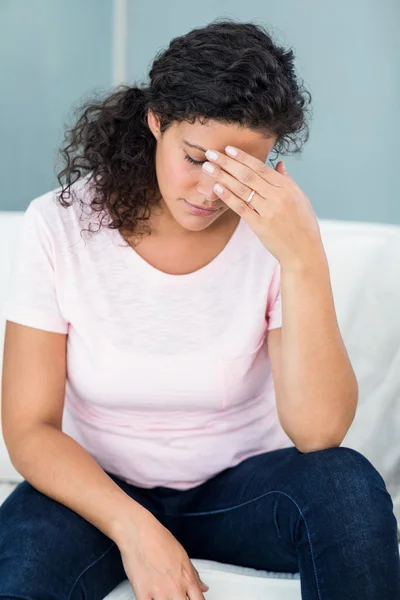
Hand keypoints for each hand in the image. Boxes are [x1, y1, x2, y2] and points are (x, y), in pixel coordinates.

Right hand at [117, 509, 208, 598]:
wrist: (139, 532)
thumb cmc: (159, 539)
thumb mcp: (182, 555)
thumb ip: (194, 574)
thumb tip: (203, 587)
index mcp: (187, 578)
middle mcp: (176, 588)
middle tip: (176, 596)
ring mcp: (159, 592)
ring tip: (162, 594)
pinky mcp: (143, 593)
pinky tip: (150, 597)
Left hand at [200, 146, 324, 268]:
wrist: (304, 251)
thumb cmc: (303, 224)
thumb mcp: (300, 198)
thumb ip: (287, 180)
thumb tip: (278, 164)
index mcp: (287, 187)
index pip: (261, 168)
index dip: (243, 157)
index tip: (228, 149)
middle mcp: (277, 196)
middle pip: (248, 175)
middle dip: (227, 162)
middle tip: (211, 153)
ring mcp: (268, 211)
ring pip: (242, 189)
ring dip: (222, 176)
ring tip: (208, 167)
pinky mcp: (260, 226)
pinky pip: (241, 208)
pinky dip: (228, 197)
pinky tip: (216, 188)